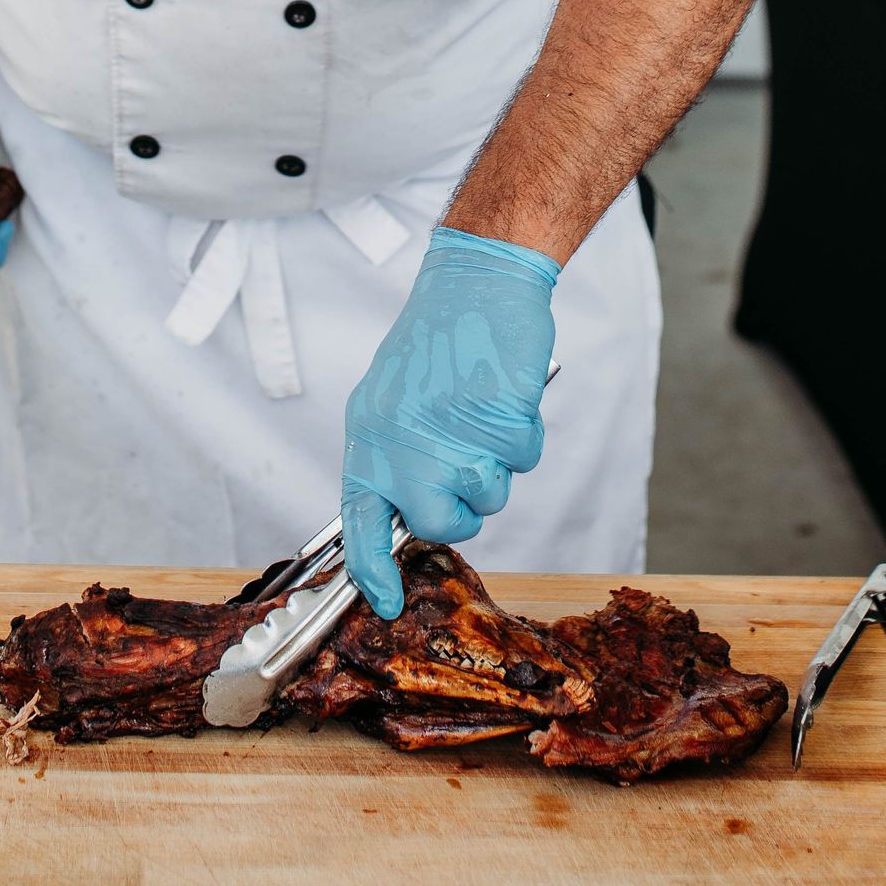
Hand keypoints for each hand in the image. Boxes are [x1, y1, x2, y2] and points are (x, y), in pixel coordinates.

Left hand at [340, 226, 558, 618]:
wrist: (477, 281)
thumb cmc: (438, 339)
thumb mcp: (393, 399)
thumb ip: (396, 457)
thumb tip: (405, 515)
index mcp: (369, 435)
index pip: (360, 522)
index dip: (372, 571)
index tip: (386, 604)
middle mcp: (403, 440)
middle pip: (438, 522)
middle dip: (463, 508)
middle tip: (469, 463)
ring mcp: (452, 431)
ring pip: (489, 495)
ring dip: (498, 462)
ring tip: (483, 411)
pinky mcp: (499, 417)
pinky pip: (524, 457)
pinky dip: (524, 432)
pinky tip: (506, 394)